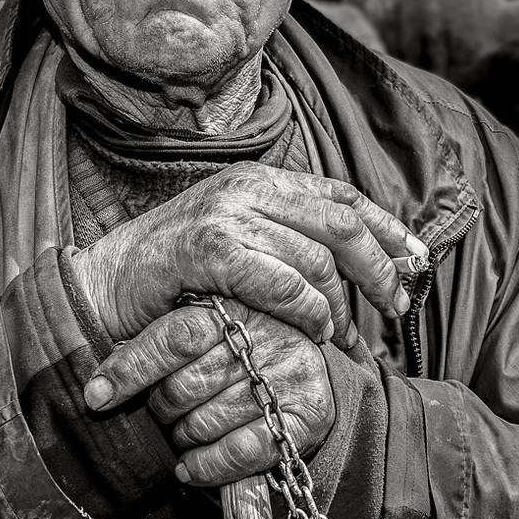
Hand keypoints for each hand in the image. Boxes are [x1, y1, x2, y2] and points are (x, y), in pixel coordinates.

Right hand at [70, 162, 425, 347]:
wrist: (100, 286)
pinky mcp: (208, 249)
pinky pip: (282, 282)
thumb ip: (280, 239)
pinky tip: (315, 331)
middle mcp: (245, 189)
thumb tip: (343, 263)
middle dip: (380, 266)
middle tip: (398, 304)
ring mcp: (226, 215)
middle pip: (339, 222)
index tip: (418, 256)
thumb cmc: (169, 274)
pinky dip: (308, 310)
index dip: (386, 225)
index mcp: (256, 182)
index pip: (339, 194)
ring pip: (316, 257)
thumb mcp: (230, 241)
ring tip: (348, 336)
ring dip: (343, 304)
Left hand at [84, 300, 332, 485]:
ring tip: (180, 433)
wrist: (303, 369)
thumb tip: (101, 376)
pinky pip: (243, 451)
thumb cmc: (234, 349)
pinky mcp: (311, 415)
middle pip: (188, 383)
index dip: (132, 368)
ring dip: (182, 437)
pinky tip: (190, 465)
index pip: (176, 336)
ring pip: (210, 419)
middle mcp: (270, 333)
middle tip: (159, 411)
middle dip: (161, 407)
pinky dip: (208, 465)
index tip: (96, 395)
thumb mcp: (204, 322)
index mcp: (237, 304)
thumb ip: (165, 333)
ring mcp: (293, 373)